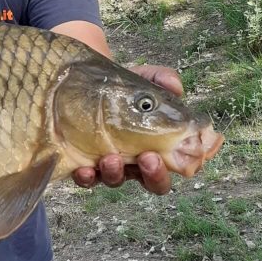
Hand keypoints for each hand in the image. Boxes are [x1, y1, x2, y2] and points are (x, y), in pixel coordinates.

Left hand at [71, 64, 182, 195]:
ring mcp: (109, 166)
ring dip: (117, 173)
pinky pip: (87, 181)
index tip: (178, 158)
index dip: (181, 167)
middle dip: (155, 175)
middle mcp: (136, 160)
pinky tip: (85, 169)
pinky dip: (87, 178)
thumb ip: (161, 78)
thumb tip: (176, 87)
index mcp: (156, 143)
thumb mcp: (141, 78)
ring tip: (111, 157)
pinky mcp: (85, 167)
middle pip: (153, 182)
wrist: (80, 85)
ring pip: (118, 181)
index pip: (174, 165)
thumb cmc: (118, 88)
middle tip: (149, 158)